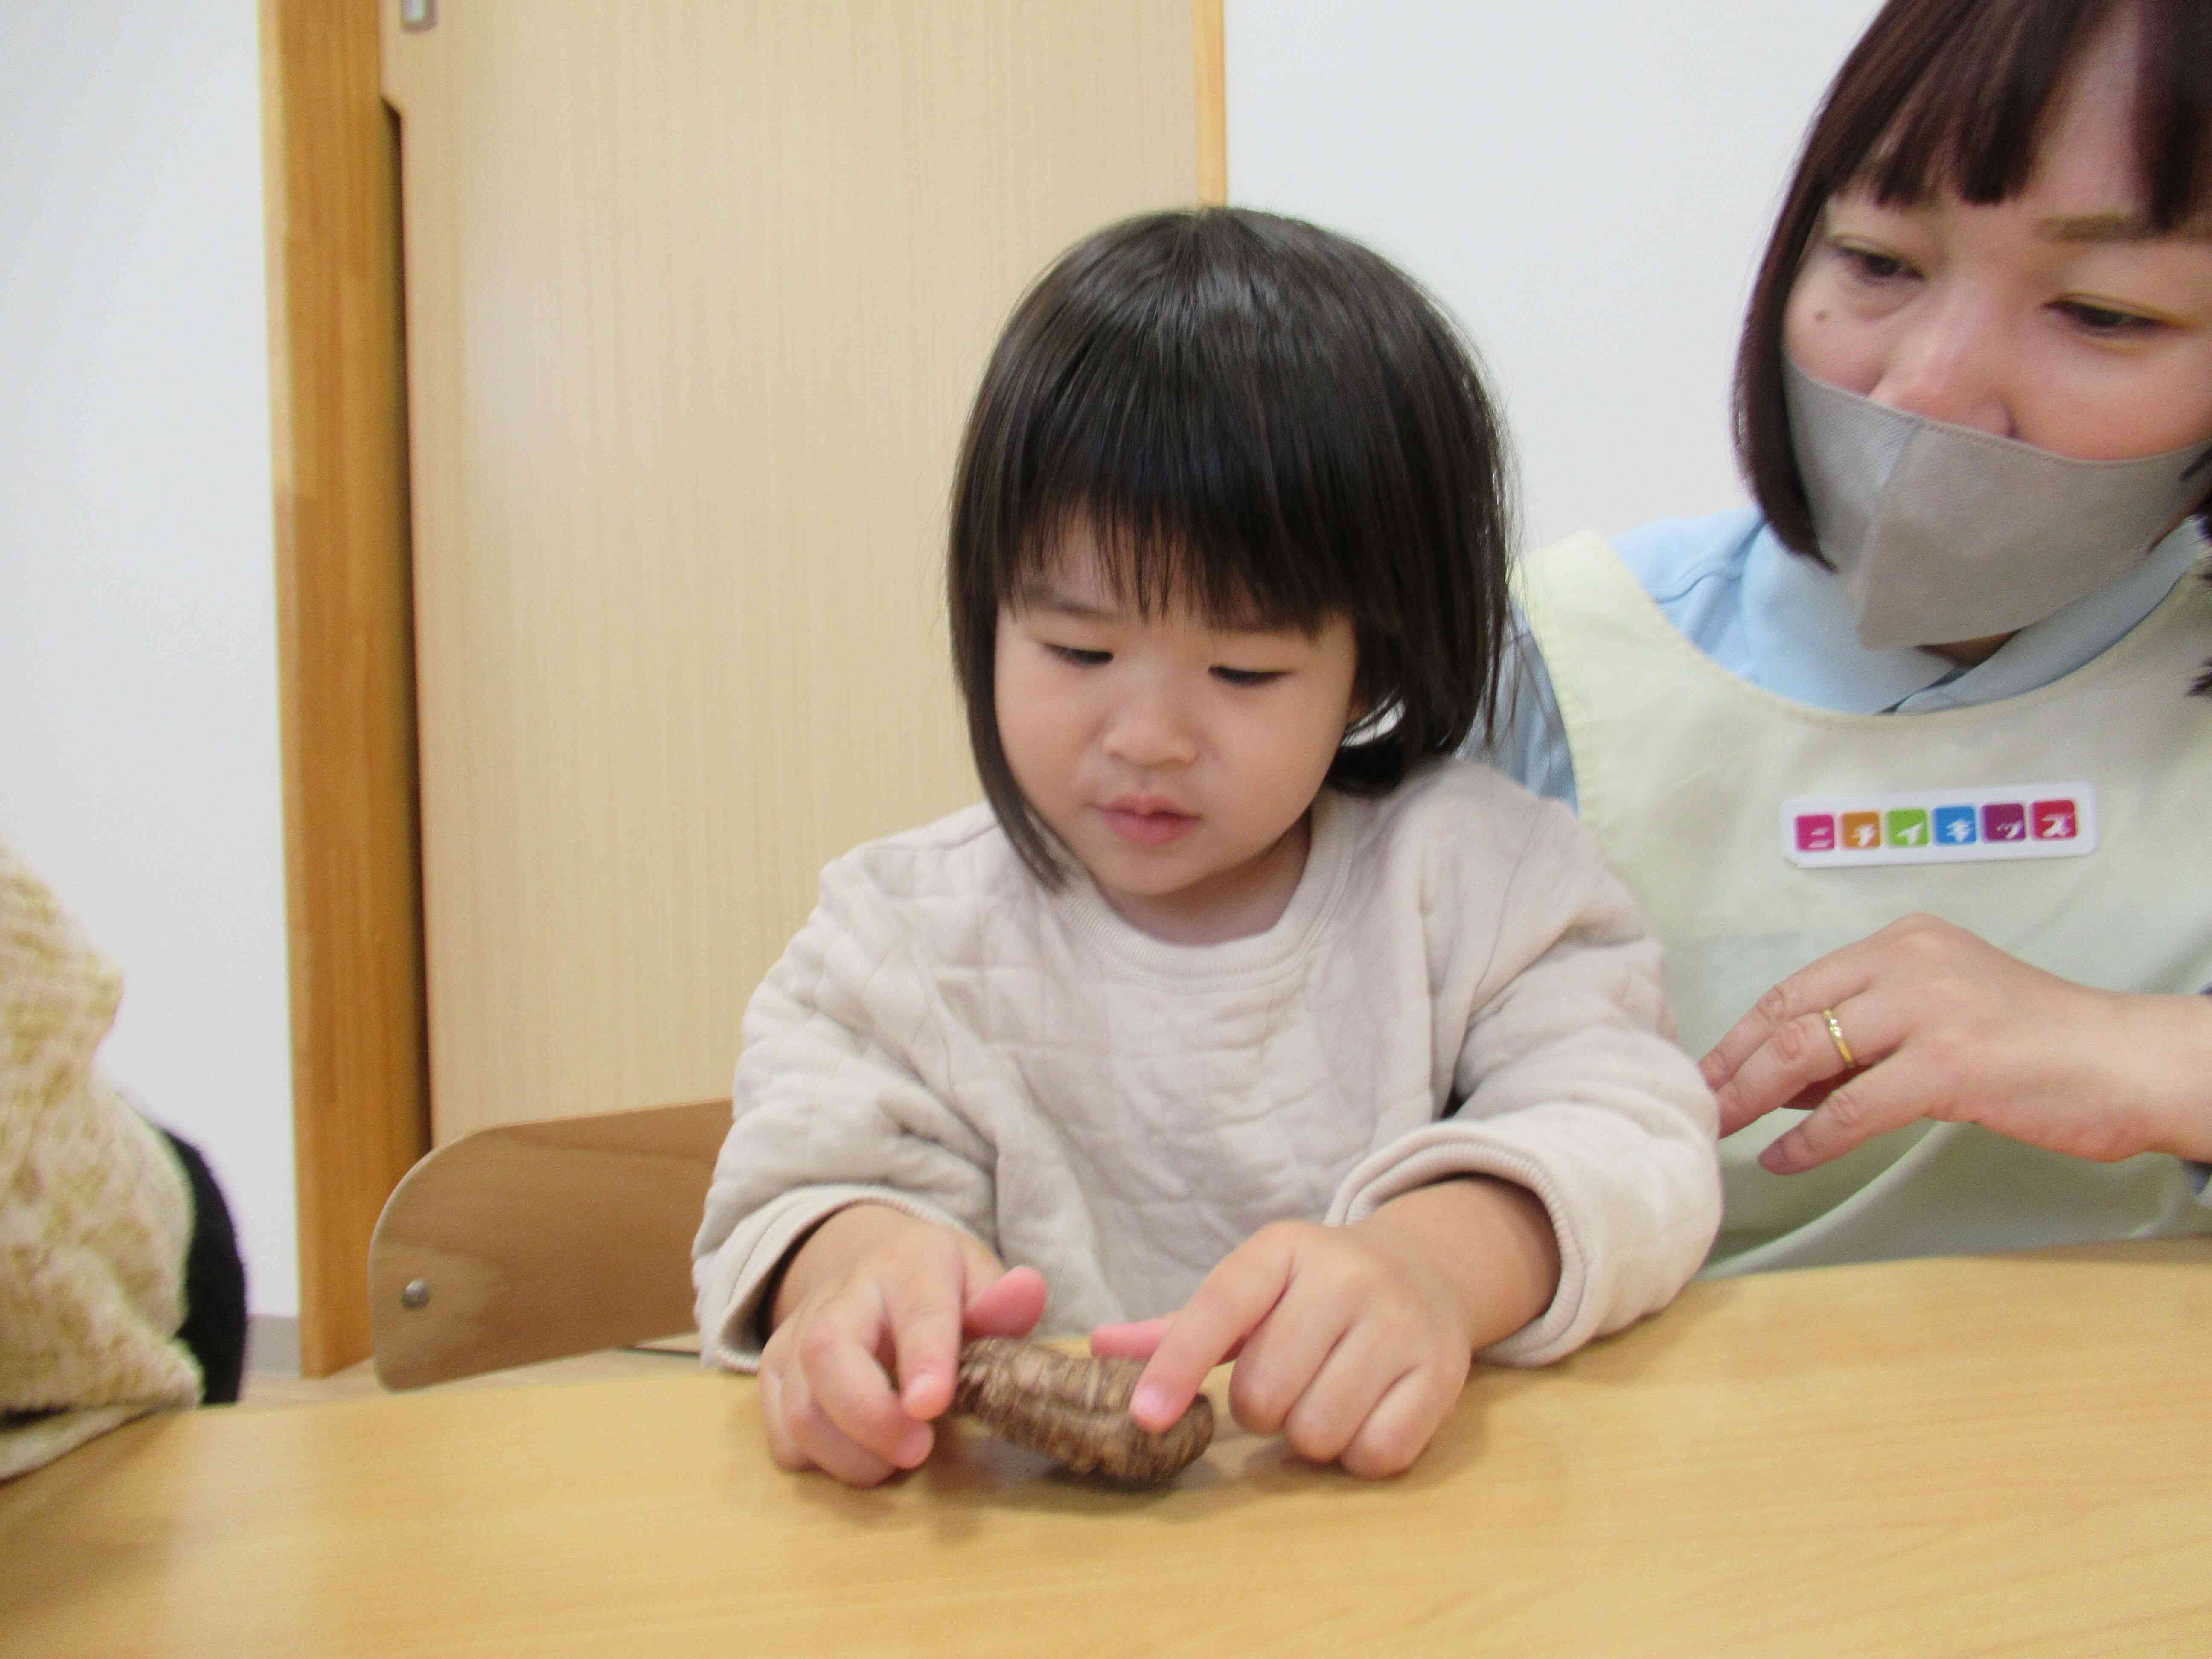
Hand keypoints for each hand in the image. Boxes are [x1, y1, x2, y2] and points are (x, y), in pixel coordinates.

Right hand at [758, 1205, 1046, 1486]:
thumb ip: (1002, 1301)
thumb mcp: (976, 1277)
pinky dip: (819, 1461)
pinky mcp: (773, 1372)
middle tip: (917, 1451)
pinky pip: (781, 1435)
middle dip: (869, 1417)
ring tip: (894, 1458)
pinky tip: (857, 1452)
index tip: (931, 1404)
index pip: (917, 1310)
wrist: (865, 1263)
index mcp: (909, 1268)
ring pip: (799, 1407)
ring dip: (848, 1454)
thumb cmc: (935, 1286)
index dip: (924, 1358)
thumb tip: (1026, 1292)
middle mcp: (842, 1296)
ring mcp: (798, 1334)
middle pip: (829, 1354)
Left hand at [1091, 1179, 1558, 1477]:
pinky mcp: (1443, 1372)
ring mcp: (1400, 1323)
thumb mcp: (1251, 1290)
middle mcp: (1346, 1277)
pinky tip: (1364, 1415)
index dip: (1176, 1365)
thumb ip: (1180, 1326)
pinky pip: (1378, 1452)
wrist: (1426, 1271)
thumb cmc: (1313, 1293)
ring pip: (1319, 1430)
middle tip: (1282, 1386)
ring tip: (1323, 1396)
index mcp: (1283, 1251)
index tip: (1144, 1416)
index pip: (1217, 1309)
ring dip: (1308, 1435)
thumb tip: (1099, 1346)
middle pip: (1266, 1393)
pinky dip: (1359, 1453)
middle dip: (1261, 1409)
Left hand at [1701, 913, 2211, 1172]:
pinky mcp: (1950, 1064)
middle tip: (1701, 1102)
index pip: (1798, 987)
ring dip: (1755, 1096)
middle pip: (1790, 1015)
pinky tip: (1783, 1158)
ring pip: (1808, 1054)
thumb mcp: (1942, 1015)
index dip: (1744, 1032)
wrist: (2126, 1062)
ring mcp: (1929, 1011)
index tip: (1709, 1068)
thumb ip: (1868, 1036)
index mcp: (1903, 943)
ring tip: (1722, 1129)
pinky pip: (1853, 1107)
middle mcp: (1909, 963)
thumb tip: (1787, 1080)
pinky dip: (1809, 1138)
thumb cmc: (2035, 1046)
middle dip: (1735, 1064)